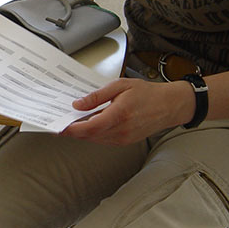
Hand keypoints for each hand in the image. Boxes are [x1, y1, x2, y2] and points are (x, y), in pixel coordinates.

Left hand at [60, 78, 194, 145]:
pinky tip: (87, 125)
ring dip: (81, 133)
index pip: (89, 127)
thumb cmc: (148, 93)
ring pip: (94, 139)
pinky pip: (103, 140)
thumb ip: (97, 96)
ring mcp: (123, 138)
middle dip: (72, 131)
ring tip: (69, 123)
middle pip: (89, 135)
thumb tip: (78, 104)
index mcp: (120, 114)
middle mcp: (121, 130)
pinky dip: (92, 134)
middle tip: (58, 123)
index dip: (71, 129)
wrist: (170, 106)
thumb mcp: (120, 86)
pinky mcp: (125, 141)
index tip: (58, 126)